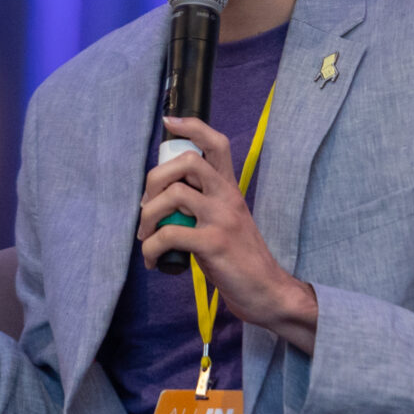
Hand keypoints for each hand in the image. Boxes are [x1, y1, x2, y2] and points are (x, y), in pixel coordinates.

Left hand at [138, 116, 317, 353]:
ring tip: (145, 236)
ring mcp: (222, 218)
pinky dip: (151, 248)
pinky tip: (152, 261)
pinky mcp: (214, 244)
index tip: (168, 122)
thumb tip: (163, 198)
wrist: (267, 291)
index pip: (216, 143)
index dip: (191, 127)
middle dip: (154, 178)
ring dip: (147, 216)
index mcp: (230, 189)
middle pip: (187, 161)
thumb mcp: (225, 222)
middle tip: (145, 205)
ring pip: (174, 194)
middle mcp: (227, 197)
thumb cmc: (239, 259)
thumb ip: (202, 205)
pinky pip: (169, 234)